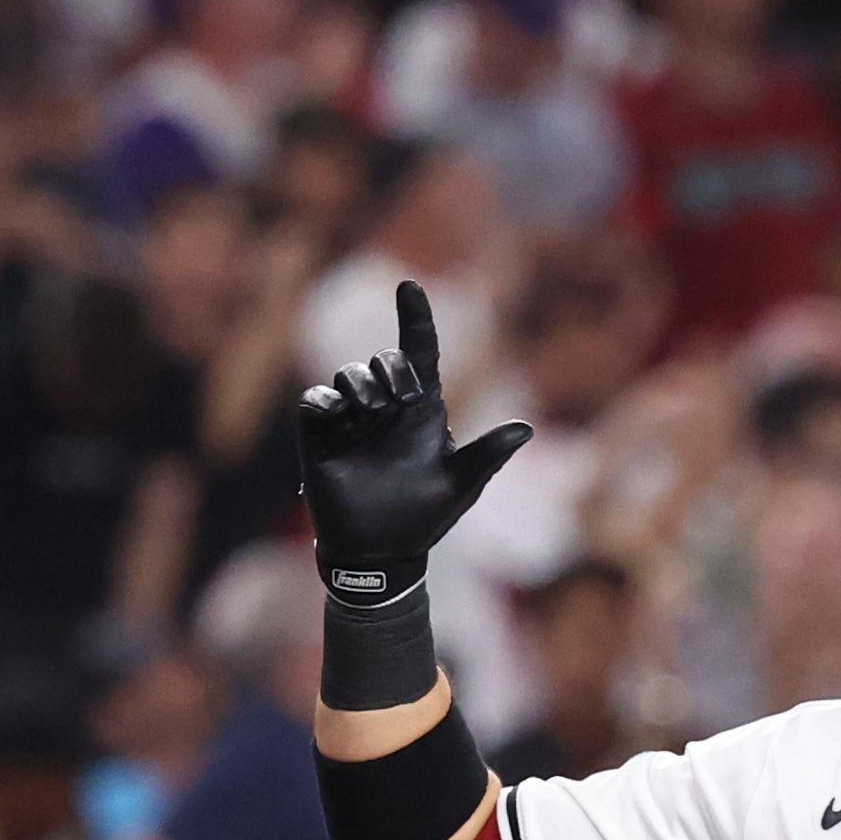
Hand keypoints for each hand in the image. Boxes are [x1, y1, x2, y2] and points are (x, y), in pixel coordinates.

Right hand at [296, 278, 530, 601]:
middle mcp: (387, 407)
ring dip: (361, 386)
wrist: (379, 552)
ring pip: (349, 374)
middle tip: (401, 399)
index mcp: (422, 409)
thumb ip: (487, 455)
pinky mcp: (320, 434)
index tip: (409, 287)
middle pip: (385, 359)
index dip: (415, 318)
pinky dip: (326, 402)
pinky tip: (338, 419)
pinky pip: (315, 400)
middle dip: (392, 369)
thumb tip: (525, 428)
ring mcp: (352, 419)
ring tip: (370, 415)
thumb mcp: (460, 485)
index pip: (420, 351)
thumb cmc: (424, 517)